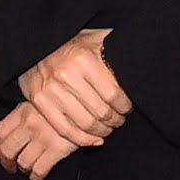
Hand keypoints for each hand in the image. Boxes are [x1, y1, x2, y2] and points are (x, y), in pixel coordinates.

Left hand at [0, 102, 80, 179]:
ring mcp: (43, 138)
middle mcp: (30, 125)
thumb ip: (28, 111)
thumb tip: (14, 125)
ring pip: (22, 161)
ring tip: (25, 170)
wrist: (89, 104)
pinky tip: (37, 177)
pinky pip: (39, 169)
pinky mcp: (57, 149)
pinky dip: (36, 176)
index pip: (0, 132)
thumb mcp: (43, 99)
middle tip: (9, 167)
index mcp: (24, 111)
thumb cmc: (67, 100)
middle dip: (6, 162)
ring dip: (22, 169)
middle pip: (8, 150)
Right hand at [17, 27, 130, 149]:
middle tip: (119, 119)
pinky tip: (94, 139)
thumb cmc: (75, 47)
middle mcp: (65, 74)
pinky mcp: (39, 102)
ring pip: (85, 123)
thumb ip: (115, 51)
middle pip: (100, 111)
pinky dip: (83, 139)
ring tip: (108, 128)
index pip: (112, 94)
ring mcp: (50, 90)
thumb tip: (140, 65)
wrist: (40, 47)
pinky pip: (65, 130)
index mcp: (83, 58)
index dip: (124, 106)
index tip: (127, 108)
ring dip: (102, 131)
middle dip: (115, 120)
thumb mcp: (97, 40)